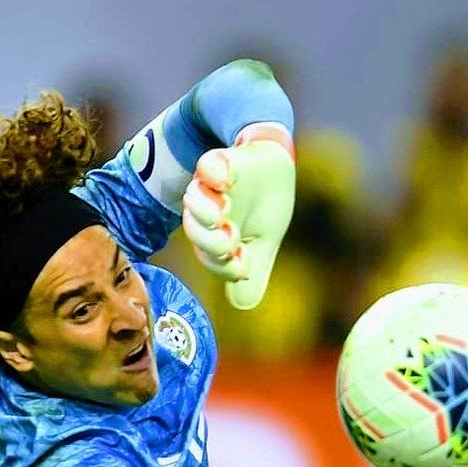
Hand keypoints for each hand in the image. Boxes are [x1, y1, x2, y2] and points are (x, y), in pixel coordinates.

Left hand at [181, 122, 294, 309]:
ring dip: (205, 210)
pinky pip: (208, 166)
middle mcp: (207, 216)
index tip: (243, 264)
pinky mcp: (220, 161)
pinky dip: (215, 172)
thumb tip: (242, 305)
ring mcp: (211, 188)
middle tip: (230, 238)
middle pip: (197, 233)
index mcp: (217, 239)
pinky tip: (226, 180)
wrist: (272, 163)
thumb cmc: (263, 209)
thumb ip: (254, 276)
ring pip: (195, 201)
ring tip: (222, 208)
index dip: (225, 266)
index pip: (213, 260)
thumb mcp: (264, 246)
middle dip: (212, 241)